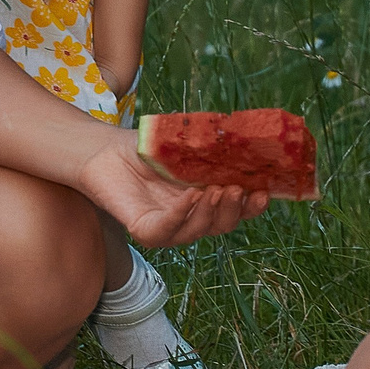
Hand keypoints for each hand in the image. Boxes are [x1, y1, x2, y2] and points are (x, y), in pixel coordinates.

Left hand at [77, 137, 266, 248]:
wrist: (104, 149)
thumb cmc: (146, 147)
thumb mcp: (186, 145)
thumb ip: (213, 147)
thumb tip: (248, 137)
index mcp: (203, 201)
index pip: (236, 212)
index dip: (253, 207)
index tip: (266, 192)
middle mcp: (188, 219)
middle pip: (221, 225)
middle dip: (235, 210)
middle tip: (240, 189)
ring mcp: (166, 228)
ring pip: (197, 231)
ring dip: (212, 212)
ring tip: (218, 189)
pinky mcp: (143, 230)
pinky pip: (167, 230)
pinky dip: (181, 214)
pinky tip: (190, 196)